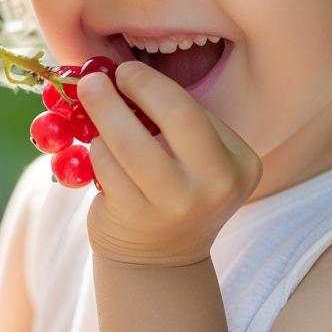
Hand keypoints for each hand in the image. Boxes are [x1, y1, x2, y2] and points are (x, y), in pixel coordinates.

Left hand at [76, 61, 262, 267]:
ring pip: (130, 142)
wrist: (160, 259)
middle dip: (134, 86)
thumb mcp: (196, 159)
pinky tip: (97, 149)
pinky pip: (106, 167)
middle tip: (99, 77)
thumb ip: (174, 122)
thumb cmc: (175, 190)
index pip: (194, 110)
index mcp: (239, 163)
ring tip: (91, 104)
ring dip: (102, 115)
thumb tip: (121, 72)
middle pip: (176, 114)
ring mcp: (177, 205)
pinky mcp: (137, 218)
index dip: (153, 84)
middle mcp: (217, 184)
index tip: (126, 71)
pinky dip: (96, 149)